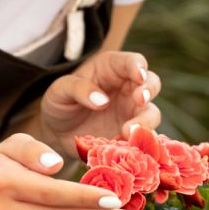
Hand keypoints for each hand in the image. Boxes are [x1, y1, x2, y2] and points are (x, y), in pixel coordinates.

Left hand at [37, 51, 161, 156]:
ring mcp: (132, 112)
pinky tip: (128, 148)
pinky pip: (142, 138)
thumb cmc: (60, 103)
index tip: (138, 77)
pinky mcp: (131, 135)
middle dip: (149, 90)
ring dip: (146, 121)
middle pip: (151, 84)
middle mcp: (128, 88)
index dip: (139, 67)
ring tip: (128, 132)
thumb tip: (102, 100)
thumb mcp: (60, 90)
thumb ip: (78, 89)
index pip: (132, 61)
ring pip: (151, 113)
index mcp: (112, 69)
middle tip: (140, 100)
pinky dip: (139, 142)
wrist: (57, 134)